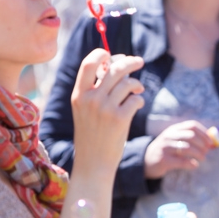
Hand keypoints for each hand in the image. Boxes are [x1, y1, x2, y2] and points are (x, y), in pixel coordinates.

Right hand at [71, 49, 144, 171]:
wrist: (93, 163)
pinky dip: (139, 100)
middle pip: (115, 68)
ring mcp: (105, 109)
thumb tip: (115, 64)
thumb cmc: (92, 134)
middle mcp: (90, 99)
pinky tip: (136, 105)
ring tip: (137, 91)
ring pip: (128, 83)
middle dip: (130, 62)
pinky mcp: (120, 119)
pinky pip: (136, 99)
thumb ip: (95, 89)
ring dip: (136, 85)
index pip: (88, 64)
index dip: (101, 54)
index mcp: (78, 95)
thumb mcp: (85, 110)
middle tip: (139, 61)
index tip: (112, 54)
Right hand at [144, 120, 213, 178]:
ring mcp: (165, 147)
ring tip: (203, 158)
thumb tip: (210, 142)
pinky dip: (191, 163)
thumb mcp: (175, 140)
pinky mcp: (163, 159)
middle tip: (207, 151)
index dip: (204, 133)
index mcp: (174, 129)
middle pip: (191, 136)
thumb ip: (189, 138)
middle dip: (202, 144)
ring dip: (199, 153)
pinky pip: (181, 161)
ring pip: (187, 148)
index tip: (210, 142)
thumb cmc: (166, 150)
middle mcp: (169, 136)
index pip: (192, 125)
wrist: (146, 160)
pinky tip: (195, 165)